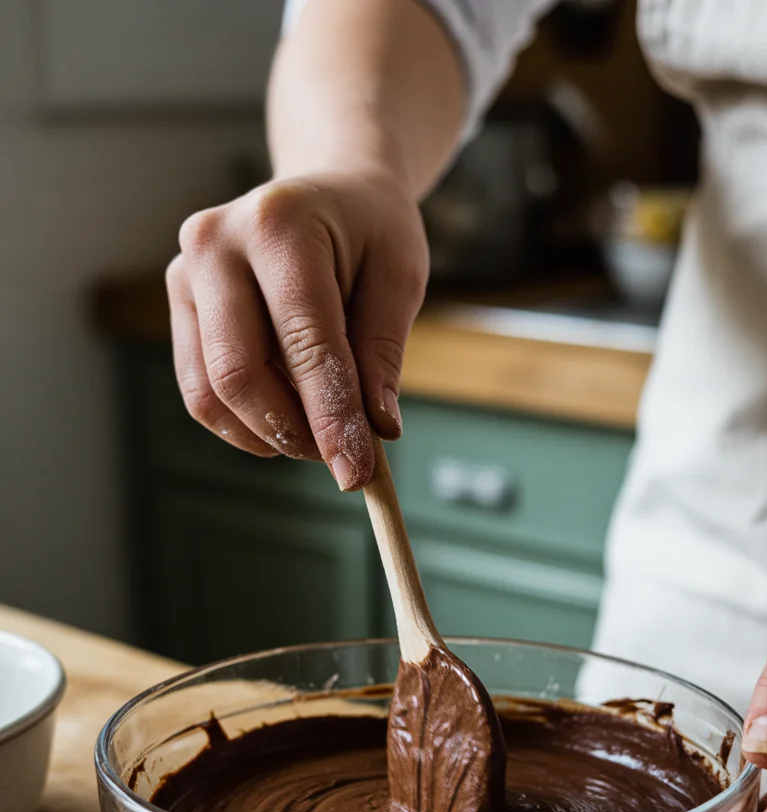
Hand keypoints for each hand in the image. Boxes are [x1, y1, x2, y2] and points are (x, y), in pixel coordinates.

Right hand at [165, 169, 428, 488]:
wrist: (326, 193)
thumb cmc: (370, 233)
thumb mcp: (399, 278)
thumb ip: (383, 354)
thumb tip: (376, 431)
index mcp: (279, 224)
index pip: (304, 342)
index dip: (331, 416)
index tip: (358, 474)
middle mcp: (215, 243)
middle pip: (238, 373)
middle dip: (293, 432)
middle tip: (340, 458)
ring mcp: (185, 273)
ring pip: (210, 392)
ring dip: (266, 434)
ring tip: (317, 436)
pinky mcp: (178, 303)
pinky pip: (199, 390)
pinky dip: (242, 422)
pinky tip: (285, 417)